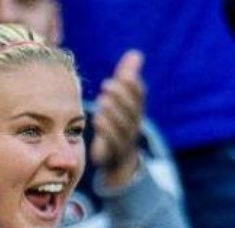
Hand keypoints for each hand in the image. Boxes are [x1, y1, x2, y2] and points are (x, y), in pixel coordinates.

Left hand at [90, 50, 145, 187]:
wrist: (118, 163)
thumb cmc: (119, 126)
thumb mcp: (123, 103)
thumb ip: (127, 79)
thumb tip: (135, 53)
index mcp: (137, 112)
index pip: (140, 96)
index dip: (133, 86)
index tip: (121, 75)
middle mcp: (134, 125)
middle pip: (132, 109)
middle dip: (121, 96)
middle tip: (106, 84)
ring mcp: (124, 141)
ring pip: (123, 125)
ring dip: (113, 111)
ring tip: (102, 100)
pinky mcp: (113, 153)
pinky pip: (112, 142)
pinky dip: (106, 130)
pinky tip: (97, 118)